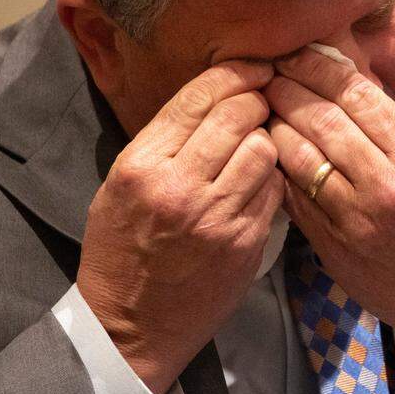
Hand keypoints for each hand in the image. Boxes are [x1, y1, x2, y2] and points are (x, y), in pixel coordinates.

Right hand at [78, 61, 283, 393]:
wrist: (129, 327)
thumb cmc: (120, 250)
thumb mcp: (120, 184)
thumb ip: (165, 140)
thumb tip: (217, 96)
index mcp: (141, 165)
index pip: (199, 97)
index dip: (235, 73)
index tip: (254, 66)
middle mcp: (179, 186)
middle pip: (239, 114)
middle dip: (257, 99)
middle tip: (264, 99)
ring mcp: (216, 216)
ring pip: (265, 148)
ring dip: (267, 139)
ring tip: (258, 145)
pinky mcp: (245, 242)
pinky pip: (274, 189)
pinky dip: (272, 178)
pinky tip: (261, 181)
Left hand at [264, 48, 394, 357]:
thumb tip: (355, 93)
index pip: (356, 96)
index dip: (319, 68)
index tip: (298, 53)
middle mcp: (386, 186)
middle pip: (320, 121)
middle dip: (288, 88)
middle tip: (269, 71)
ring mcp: (356, 221)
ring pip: (298, 158)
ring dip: (275, 125)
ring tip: (263, 107)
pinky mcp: (335, 248)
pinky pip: (294, 200)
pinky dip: (279, 170)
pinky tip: (270, 151)